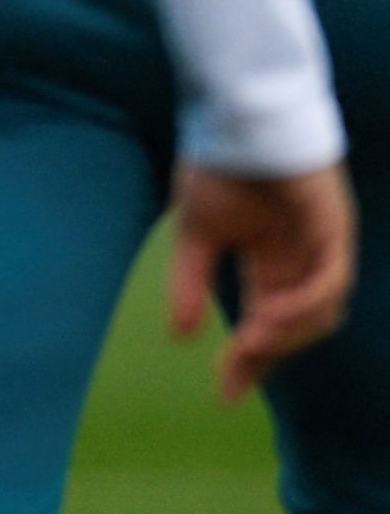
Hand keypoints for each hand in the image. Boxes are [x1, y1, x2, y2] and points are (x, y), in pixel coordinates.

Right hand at [167, 160, 355, 401]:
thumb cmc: (218, 168)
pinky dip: (304, 304)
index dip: (250, 362)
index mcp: (272, 263)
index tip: (224, 394)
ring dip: (289, 335)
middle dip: (267, 356)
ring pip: (323, 312)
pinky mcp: (333, 227)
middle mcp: (303, 260)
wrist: (235, 119)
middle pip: (300, 328)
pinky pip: (332, 279)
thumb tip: (179, 337)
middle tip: (232, 373)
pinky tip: (269, 315)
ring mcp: (323, 244)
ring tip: (251, 342)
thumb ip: (190, 282)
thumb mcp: (196, 235)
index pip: (267, 325)